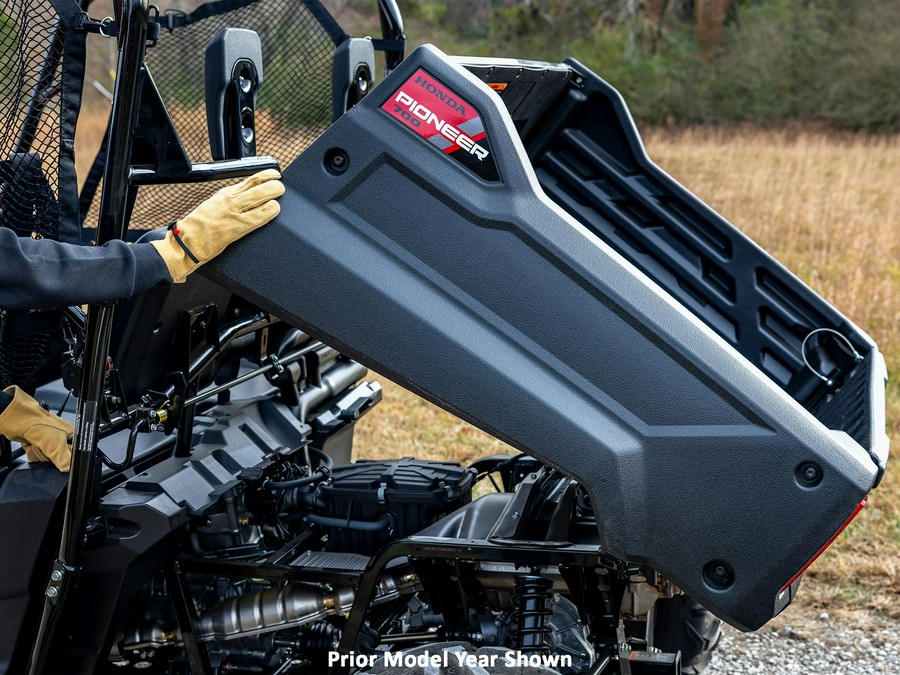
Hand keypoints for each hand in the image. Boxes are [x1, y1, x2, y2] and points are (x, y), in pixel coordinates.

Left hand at [0, 386, 72, 471]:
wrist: (19, 420)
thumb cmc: (40, 423)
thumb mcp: (57, 444)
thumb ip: (65, 460)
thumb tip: (69, 470)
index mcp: (70, 435)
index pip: (73, 454)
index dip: (66, 458)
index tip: (59, 457)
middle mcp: (59, 437)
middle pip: (58, 457)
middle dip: (50, 456)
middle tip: (47, 448)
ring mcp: (47, 440)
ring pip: (46, 458)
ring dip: (39, 454)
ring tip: (37, 445)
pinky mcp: (36, 443)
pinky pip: (37, 455)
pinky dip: (32, 453)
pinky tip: (31, 446)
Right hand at [151, 168, 284, 282]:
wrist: (185, 241)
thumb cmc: (197, 227)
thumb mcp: (213, 206)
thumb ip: (229, 202)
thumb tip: (246, 200)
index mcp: (224, 194)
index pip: (248, 180)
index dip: (264, 175)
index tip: (273, 174)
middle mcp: (229, 200)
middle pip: (255, 184)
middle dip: (271, 182)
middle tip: (279, 183)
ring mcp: (233, 212)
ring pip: (258, 196)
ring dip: (272, 192)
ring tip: (280, 192)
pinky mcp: (236, 226)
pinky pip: (257, 216)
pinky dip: (269, 211)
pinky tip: (275, 209)